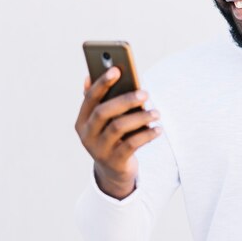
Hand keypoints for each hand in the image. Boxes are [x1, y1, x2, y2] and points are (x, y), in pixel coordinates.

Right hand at [75, 67, 161, 199]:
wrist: (113, 171)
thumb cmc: (112, 136)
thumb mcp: (104, 121)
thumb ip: (100, 100)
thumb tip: (90, 75)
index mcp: (82, 120)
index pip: (90, 98)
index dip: (102, 83)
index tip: (117, 69)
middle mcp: (87, 135)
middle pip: (103, 112)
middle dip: (125, 100)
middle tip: (146, 93)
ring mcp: (99, 150)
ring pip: (118, 127)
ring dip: (140, 117)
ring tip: (156, 112)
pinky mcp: (114, 162)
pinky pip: (131, 145)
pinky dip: (147, 135)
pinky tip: (158, 129)